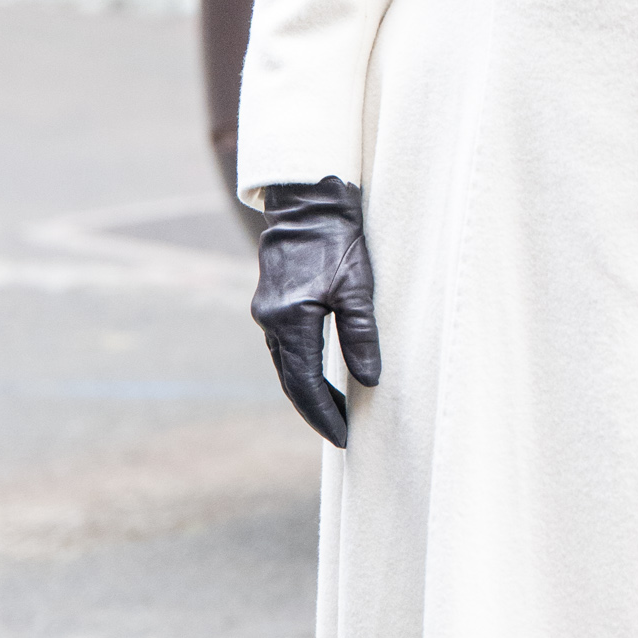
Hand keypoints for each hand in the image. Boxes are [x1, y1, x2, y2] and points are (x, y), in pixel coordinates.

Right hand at [251, 176, 380, 447]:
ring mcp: (268, 312)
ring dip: (308, 391)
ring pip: (286, 365)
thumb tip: (369, 381)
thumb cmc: (337, 238)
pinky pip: (284, 347)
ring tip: (336, 412)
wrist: (309, 200)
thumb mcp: (358, 286)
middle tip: (341, 434)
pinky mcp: (272, 302)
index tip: (344, 437)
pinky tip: (320, 375)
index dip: (324, 414)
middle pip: (292, 381)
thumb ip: (361, 335)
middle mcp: (271, 321)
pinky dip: (302, 368)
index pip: (305, 384)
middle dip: (316, 410)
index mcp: (290, 321)